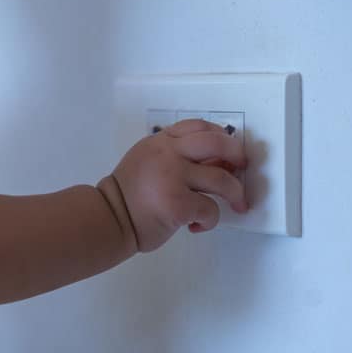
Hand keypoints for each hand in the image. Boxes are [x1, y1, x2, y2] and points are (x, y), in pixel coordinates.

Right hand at [110, 119, 248, 252]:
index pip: (198, 127)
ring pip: (222, 179)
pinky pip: (210, 209)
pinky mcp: (178, 204)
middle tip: (241, 168)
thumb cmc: (128, 196)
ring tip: (237, 204)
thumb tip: (217, 161)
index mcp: (160, 143)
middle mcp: (167, 154)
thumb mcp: (147, 162)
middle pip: (217, 143)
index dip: (220, 135)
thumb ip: (175, 157)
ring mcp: (173, 178)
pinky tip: (195, 225)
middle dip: (237, 154)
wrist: (110, 219)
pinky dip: (209, 220)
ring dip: (235, 193)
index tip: (228, 149)